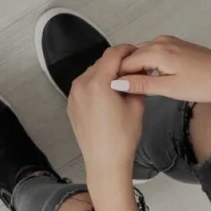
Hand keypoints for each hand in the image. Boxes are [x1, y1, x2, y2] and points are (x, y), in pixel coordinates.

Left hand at [64, 43, 144, 180]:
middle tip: (133, 68)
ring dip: (106, 73)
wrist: (105, 161)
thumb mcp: (136, 105)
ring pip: (92, 73)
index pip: (113, 54)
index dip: (127, 50)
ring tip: (122, 83)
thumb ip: (136, 81)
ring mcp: (73, 95)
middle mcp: (81, 85)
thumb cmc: (122, 137)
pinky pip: (84, 86)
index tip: (136, 52)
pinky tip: (109, 95)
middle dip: (117, 63)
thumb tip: (138, 69)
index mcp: (98, 82)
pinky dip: (96, 85)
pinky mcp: (72, 104)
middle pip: (101, 62)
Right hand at [113, 36, 210, 102]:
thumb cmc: (204, 84)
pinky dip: (149, 63)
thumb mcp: (170, 88)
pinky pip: (154, 51)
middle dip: (126, 71)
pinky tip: (153, 77)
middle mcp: (160, 41)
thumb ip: (141, 85)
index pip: (125, 62)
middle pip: (132, 55)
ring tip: (138, 87)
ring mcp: (169, 41)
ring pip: (143, 53)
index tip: (115, 92)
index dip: (118, 77)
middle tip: (125, 92)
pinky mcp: (177, 44)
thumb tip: (116, 82)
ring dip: (138, 68)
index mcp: (157, 51)